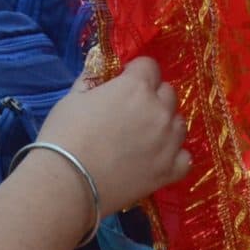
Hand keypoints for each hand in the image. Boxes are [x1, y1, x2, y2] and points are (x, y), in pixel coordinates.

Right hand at [29, 57, 191, 220]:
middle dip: (152, 96)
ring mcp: (169, 142)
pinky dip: (175, 156)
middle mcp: (160, 111)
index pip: (149, 66)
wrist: (67, 183)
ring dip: (165, 124)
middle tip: (131, 112)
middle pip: (167, 93)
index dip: (135, 72)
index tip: (123, 82)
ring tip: (144, 136)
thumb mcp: (73, 98)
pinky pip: (185, 157)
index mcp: (136, 87)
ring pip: (179, 123)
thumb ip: (92, 80)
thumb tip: (99, 69)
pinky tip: (158, 158)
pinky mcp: (170, 171)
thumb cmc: (64, 136)